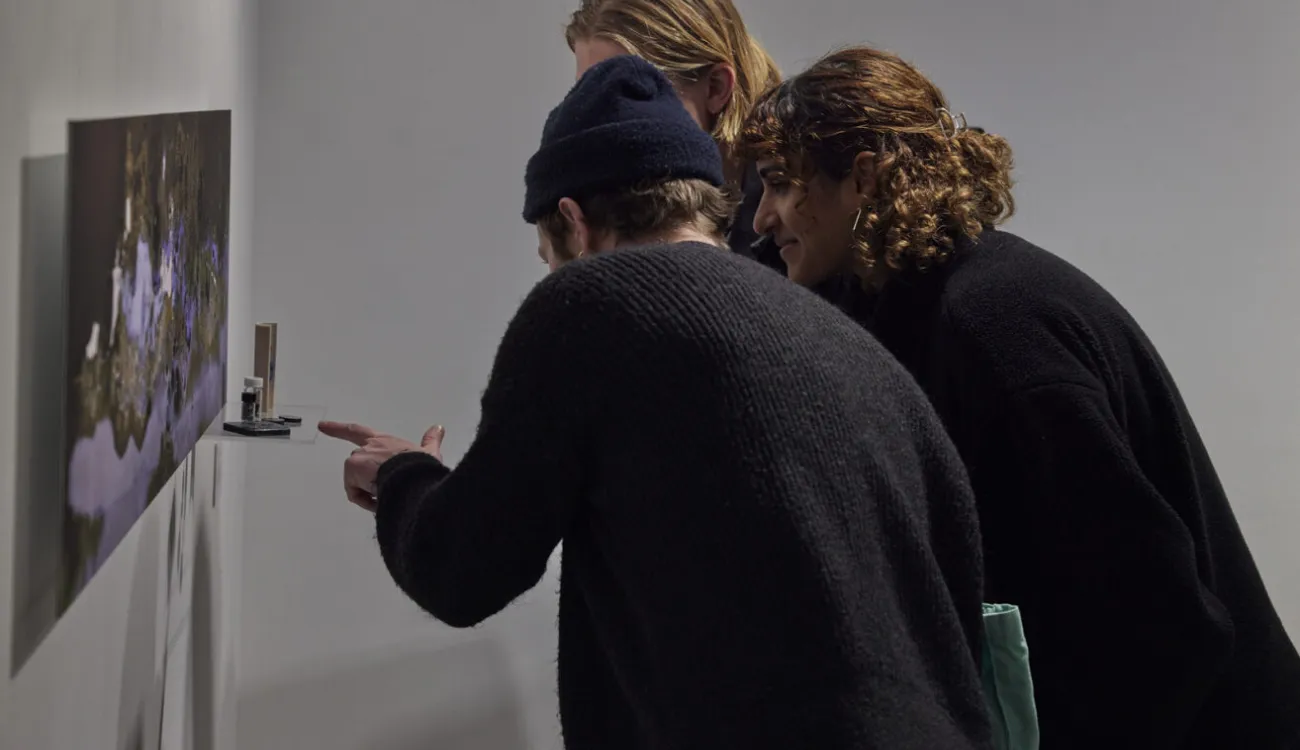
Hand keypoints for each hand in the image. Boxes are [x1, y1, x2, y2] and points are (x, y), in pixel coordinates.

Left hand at [319, 420, 445, 511]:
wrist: (414, 477)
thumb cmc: (421, 466)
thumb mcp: (428, 453)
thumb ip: (431, 440)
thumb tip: (439, 428)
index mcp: (384, 441)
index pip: (358, 431)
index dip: (339, 429)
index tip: (322, 426)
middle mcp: (368, 446)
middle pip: (357, 468)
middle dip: (367, 483)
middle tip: (387, 493)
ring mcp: (359, 458)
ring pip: (357, 483)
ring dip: (371, 493)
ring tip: (389, 496)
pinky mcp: (353, 469)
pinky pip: (355, 494)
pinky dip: (367, 501)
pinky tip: (382, 501)